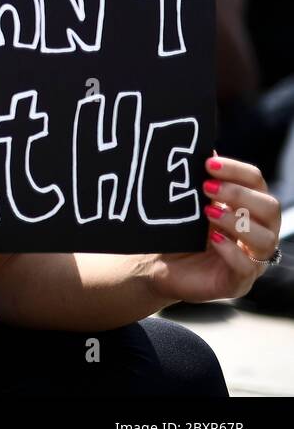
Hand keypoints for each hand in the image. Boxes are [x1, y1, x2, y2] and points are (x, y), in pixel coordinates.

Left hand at [148, 154, 280, 304]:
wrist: (156, 266)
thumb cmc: (177, 231)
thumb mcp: (187, 203)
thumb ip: (197, 180)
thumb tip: (203, 146)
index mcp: (248, 207)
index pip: (257, 182)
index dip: (237, 171)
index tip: (209, 164)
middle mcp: (258, 232)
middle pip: (270, 208)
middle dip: (240, 195)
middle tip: (207, 187)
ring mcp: (253, 259)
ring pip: (266, 239)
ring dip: (237, 221)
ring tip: (208, 212)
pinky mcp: (239, 282)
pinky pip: (247, 267)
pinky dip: (232, 251)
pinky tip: (213, 240)